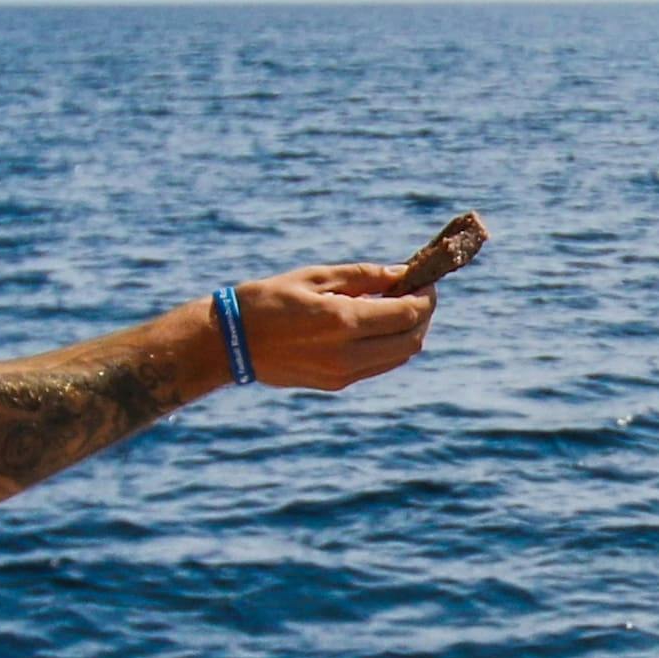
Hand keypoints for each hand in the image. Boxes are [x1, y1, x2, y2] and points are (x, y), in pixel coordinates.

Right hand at [226, 266, 435, 391]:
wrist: (231, 342)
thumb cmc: (268, 299)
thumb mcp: (315, 277)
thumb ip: (364, 276)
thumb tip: (402, 273)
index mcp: (343, 321)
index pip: (408, 313)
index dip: (426, 295)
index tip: (427, 278)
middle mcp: (348, 354)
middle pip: (412, 340)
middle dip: (423, 314)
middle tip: (418, 292)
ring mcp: (343, 374)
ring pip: (399, 357)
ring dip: (409, 332)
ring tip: (397, 306)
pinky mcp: (336, 384)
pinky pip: (379, 366)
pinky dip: (390, 346)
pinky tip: (376, 325)